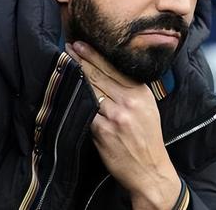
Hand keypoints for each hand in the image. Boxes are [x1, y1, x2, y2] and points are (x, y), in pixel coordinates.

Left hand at [66, 41, 180, 209]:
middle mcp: (129, 101)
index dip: (94, 54)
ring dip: (76, 75)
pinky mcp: (103, 131)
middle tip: (68, 46)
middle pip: (99, 75)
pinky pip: (86, 111)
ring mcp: (115, 116)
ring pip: (90, 90)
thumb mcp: (148, 108)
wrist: (150, 171)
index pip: (113, 68)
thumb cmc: (147, 138)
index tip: (81, 43)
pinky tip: (68, 90)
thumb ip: (131, 90)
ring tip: (65, 62)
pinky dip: (77, 99)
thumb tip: (107, 70)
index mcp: (141, 93)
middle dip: (82, 59)